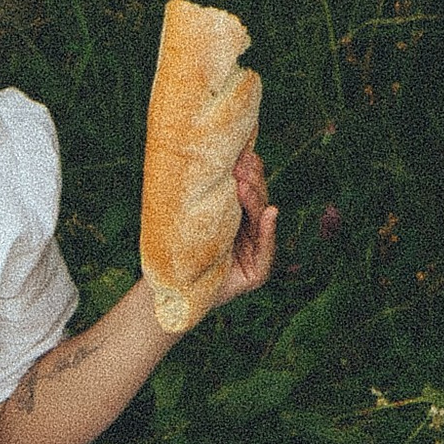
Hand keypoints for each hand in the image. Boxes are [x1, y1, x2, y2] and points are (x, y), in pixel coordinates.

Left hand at [196, 147, 277, 321]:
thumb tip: (207, 158)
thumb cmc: (179, 253)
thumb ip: (204, 198)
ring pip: (261, 221)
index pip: (247, 192)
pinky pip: (264, 250)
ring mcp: (255, 254)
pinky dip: (267, 231)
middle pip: (257, 203)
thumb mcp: (191, 221)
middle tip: (243, 165)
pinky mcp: (256, 273)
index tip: (243, 152)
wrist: (173, 291)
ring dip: (256, 200)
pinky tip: (270, 213)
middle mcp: (248, 235)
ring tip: (246, 184)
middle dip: (253, 182)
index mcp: (235, 219)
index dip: (248, 172)